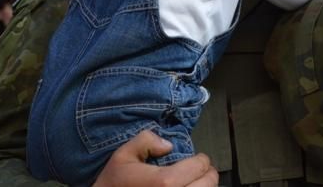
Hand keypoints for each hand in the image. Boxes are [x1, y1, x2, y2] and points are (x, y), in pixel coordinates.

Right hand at [92, 130, 217, 186]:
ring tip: (196, 182)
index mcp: (165, 182)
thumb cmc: (114, 183)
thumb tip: (168, 145)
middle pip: (209, 184)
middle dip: (207, 173)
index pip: (200, 166)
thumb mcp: (123, 155)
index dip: (201, 159)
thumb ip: (146, 140)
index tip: (198, 158)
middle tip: (201, 170)